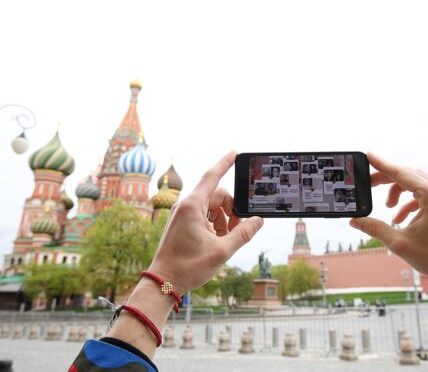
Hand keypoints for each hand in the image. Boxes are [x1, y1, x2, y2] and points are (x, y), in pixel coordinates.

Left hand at [147, 151, 263, 293]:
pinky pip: (203, 215)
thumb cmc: (188, 267)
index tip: (235, 152)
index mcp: (192, 206)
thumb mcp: (222, 250)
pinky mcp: (181, 223)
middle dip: (232, 210)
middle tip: (239, 230)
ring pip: (211, 207)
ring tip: (225, 241)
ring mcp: (182, 214)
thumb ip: (243, 233)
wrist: (162, 282)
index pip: (212, 176)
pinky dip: (214, 225)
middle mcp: (185, 206)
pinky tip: (216, 242)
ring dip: (224, 220)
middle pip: (217, 196)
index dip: (225, 163)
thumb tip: (258, 221)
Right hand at [350, 152, 427, 296]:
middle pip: (407, 175)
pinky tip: (402, 219)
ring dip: (399, 193)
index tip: (368, 155)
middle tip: (368, 186)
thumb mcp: (399, 243)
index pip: (400, 172)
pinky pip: (425, 195)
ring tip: (388, 211)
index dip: (382, 164)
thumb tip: (355, 220)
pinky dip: (410, 202)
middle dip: (386, 180)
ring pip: (416, 184)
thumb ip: (374, 227)